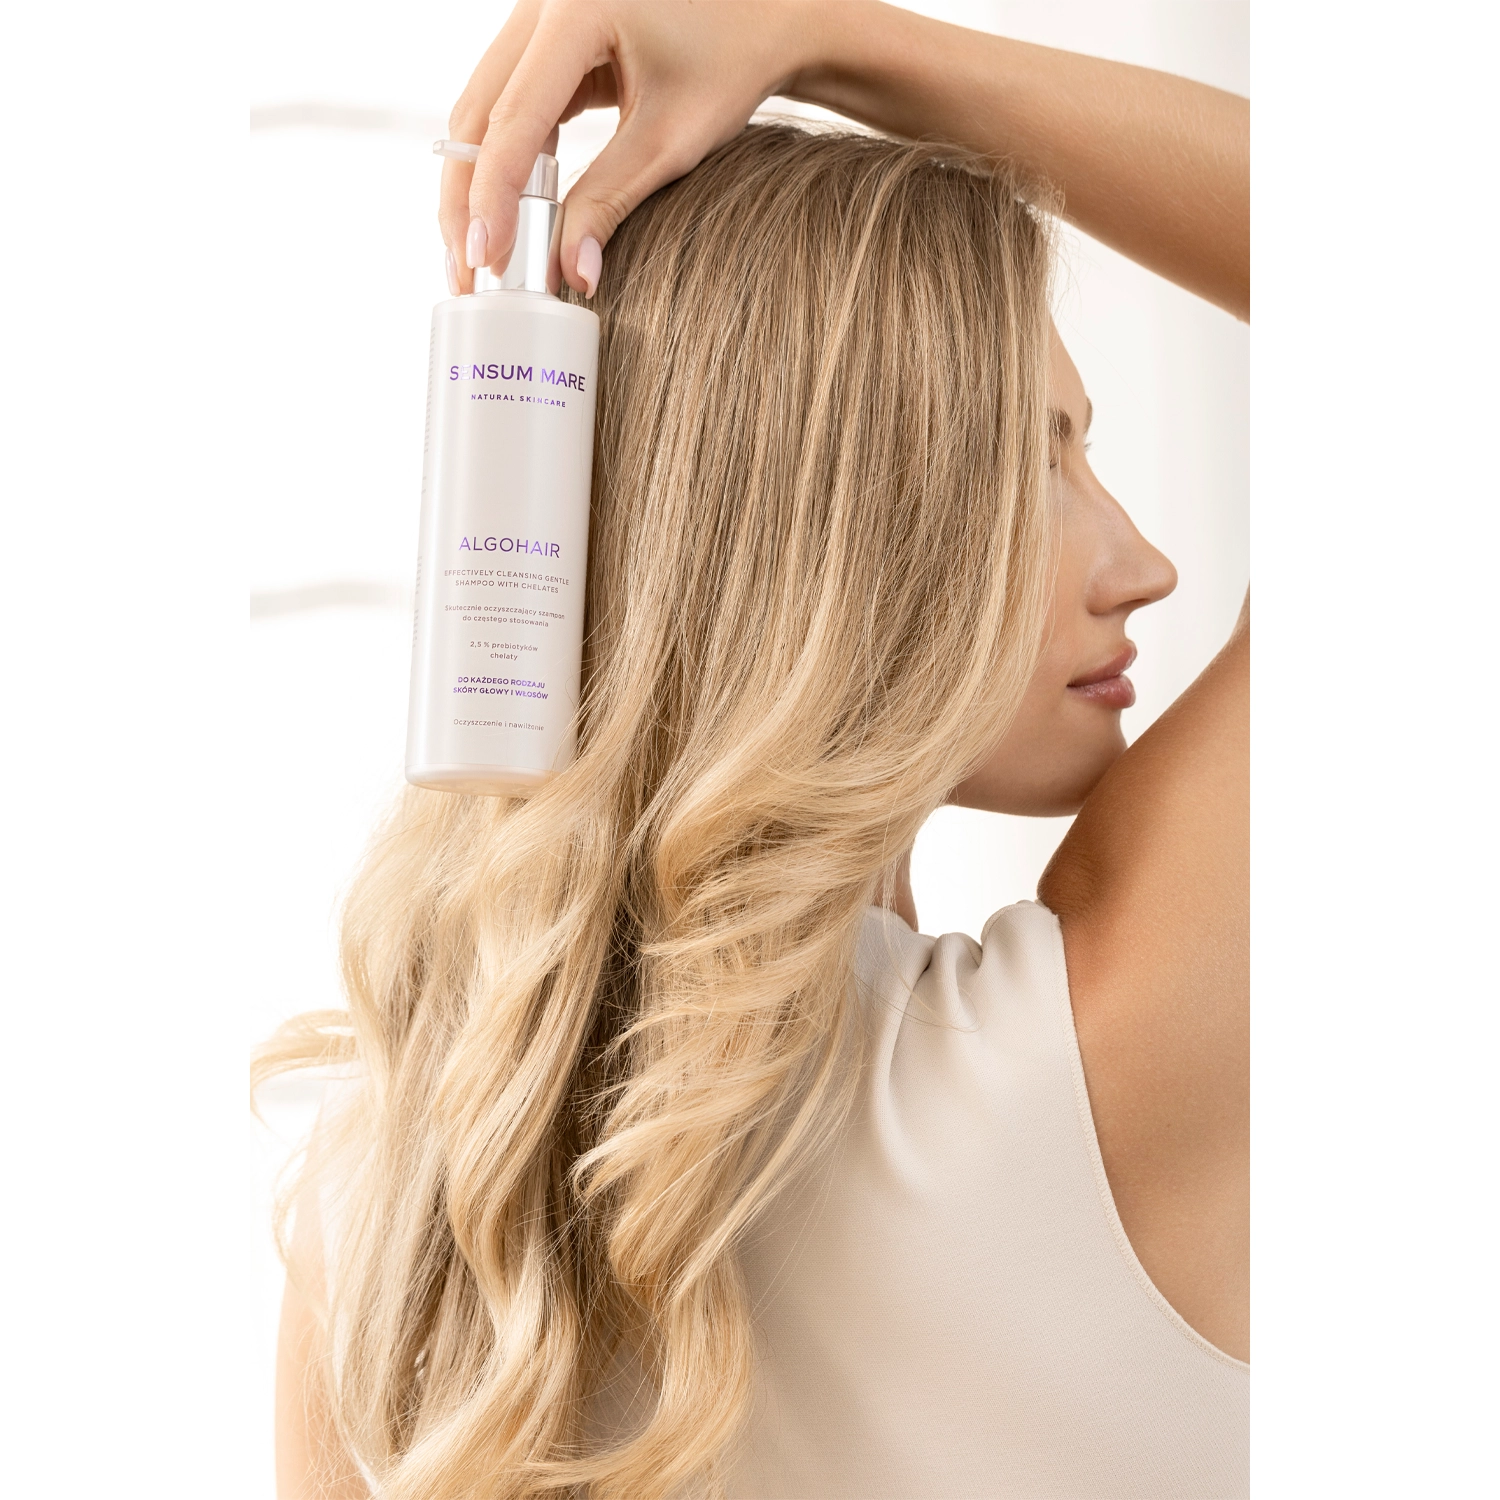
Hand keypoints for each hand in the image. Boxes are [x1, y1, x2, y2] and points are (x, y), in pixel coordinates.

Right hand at [441, 0, 826, 296]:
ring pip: (483, 111)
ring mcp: (538, 15)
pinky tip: (507, 217)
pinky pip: (508, 105)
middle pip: (479, 113)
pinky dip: (505, 163)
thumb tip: (572, 274)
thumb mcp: (670, 141)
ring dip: (477, 185)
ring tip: (481, 256)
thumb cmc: (731, 65)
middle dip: (468, 199)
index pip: (515, 119)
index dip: (494, 196)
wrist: (761, 18)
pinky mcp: (545, 38)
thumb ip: (612, 202)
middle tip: (468, 272)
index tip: (485, 260)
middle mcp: (543, 1)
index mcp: (577, 9)